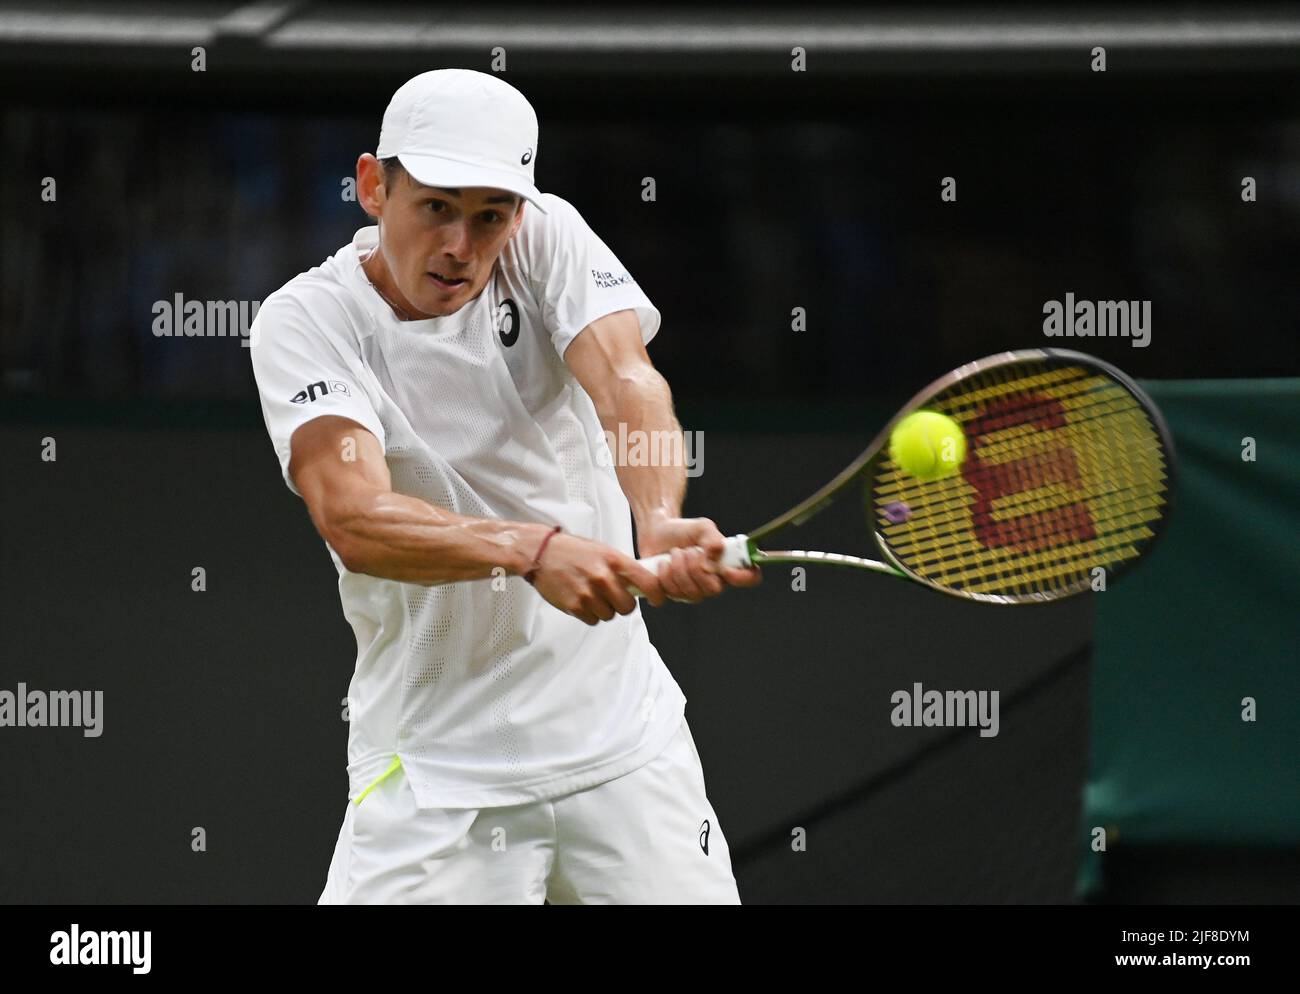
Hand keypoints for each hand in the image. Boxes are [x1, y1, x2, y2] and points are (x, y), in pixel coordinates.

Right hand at [528, 532, 666, 624]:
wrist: (541, 553)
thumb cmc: (573, 551)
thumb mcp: (603, 551)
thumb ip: (622, 568)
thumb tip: (643, 584)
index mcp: (614, 560)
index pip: (648, 582)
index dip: (657, 595)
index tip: (657, 600)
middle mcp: (603, 577)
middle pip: (628, 607)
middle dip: (622, 605)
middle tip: (613, 597)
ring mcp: (588, 593)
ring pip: (609, 615)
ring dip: (603, 609)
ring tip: (591, 594)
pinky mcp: (574, 606)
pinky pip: (592, 620)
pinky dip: (589, 614)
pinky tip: (581, 599)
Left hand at [636, 514, 762, 602]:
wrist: (656, 531)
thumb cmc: (684, 531)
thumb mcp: (702, 527)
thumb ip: (712, 537)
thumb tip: (716, 552)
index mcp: (728, 565)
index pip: (750, 578)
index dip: (743, 578)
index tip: (726, 569)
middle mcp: (713, 583)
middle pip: (714, 590)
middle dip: (696, 568)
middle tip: (688, 550)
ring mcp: (693, 592)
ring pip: (689, 592)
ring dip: (677, 567)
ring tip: (674, 552)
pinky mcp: (671, 595)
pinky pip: (669, 594)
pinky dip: (663, 575)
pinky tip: (662, 564)